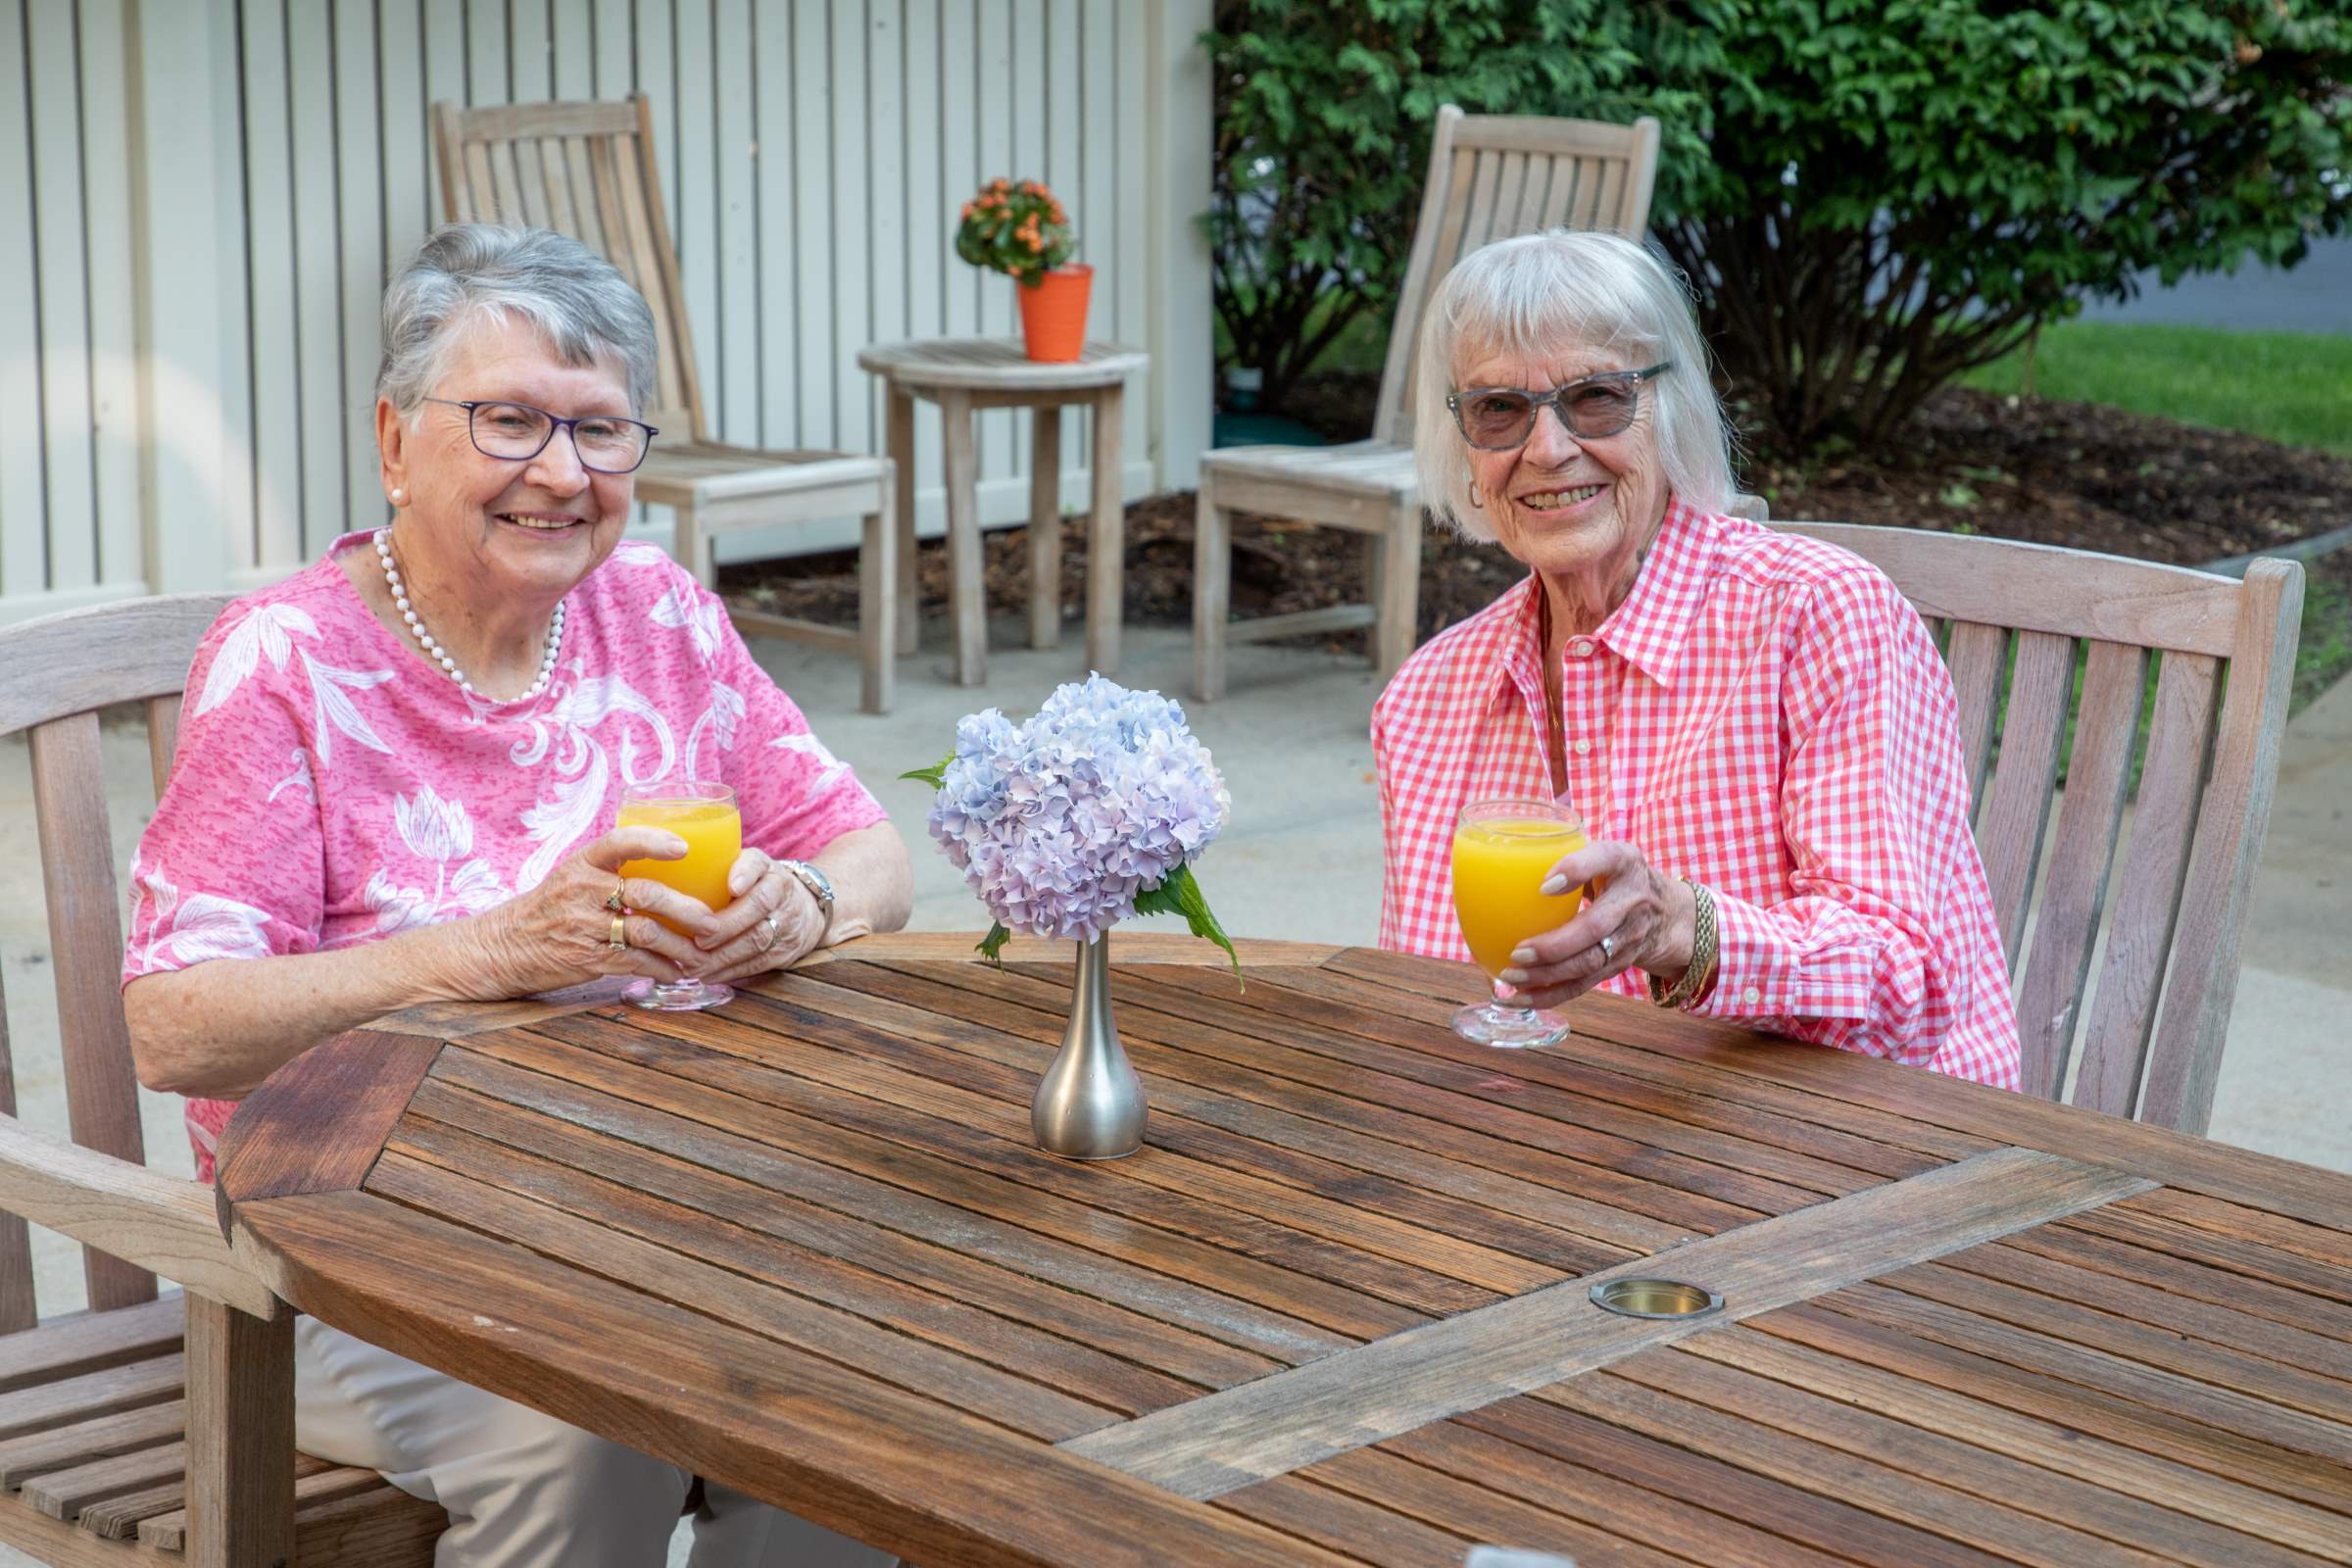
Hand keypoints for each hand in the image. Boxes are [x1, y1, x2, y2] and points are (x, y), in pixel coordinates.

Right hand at [456, 826, 719, 996]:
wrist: (501, 947)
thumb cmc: (548, 909)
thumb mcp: (571, 878)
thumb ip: (611, 871)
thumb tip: (672, 868)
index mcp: (582, 863)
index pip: (619, 841)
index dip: (653, 842)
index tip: (684, 848)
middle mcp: (582, 890)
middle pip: (646, 893)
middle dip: (686, 909)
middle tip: (712, 921)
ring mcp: (582, 926)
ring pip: (645, 932)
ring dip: (681, 946)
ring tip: (703, 952)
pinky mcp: (585, 958)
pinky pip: (633, 962)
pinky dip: (661, 968)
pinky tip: (677, 972)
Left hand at [688, 848, 827, 985]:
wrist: (805, 911)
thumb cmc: (758, 888)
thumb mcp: (746, 869)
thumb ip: (719, 870)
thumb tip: (668, 875)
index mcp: (768, 869)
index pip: (758, 866)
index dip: (745, 874)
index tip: (731, 886)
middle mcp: (782, 894)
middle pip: (758, 908)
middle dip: (726, 927)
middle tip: (698, 940)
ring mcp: (788, 925)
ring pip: (757, 941)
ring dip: (722, 955)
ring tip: (693, 964)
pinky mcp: (785, 953)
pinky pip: (757, 964)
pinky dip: (729, 971)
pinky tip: (707, 974)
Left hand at [1495, 839, 1695, 1010]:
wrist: (1671, 915)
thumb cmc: (1619, 877)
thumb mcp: (1606, 855)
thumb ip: (1571, 856)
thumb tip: (1506, 865)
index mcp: (1624, 862)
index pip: (1605, 859)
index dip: (1576, 871)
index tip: (1544, 885)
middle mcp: (1631, 901)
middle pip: (1594, 929)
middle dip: (1554, 945)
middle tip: (1516, 952)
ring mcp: (1628, 938)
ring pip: (1588, 964)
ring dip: (1546, 975)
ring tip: (1510, 977)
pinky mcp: (1618, 965)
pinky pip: (1584, 984)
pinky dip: (1551, 995)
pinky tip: (1520, 998)